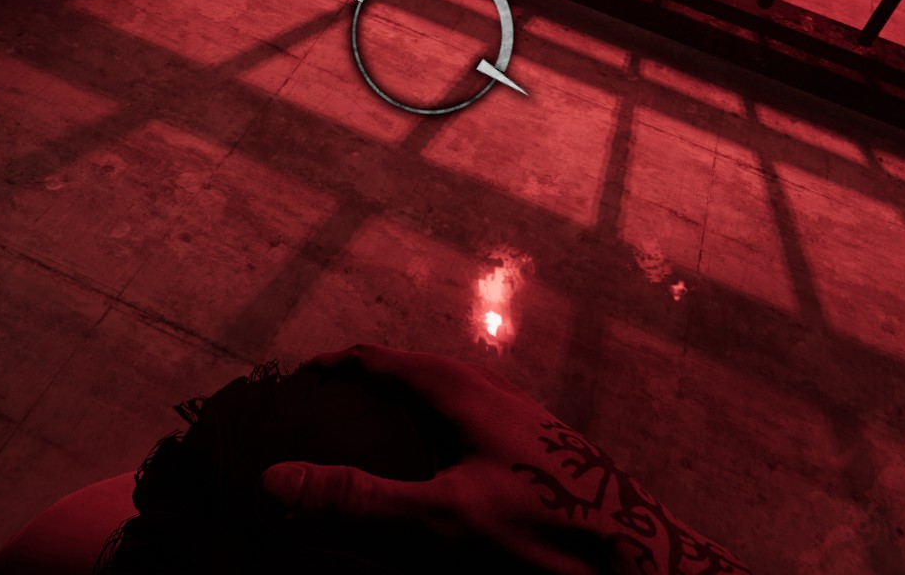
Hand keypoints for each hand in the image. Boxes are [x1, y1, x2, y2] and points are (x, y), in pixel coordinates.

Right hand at [260, 345, 751, 574]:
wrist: (629, 546)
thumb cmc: (540, 523)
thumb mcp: (441, 514)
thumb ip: (359, 496)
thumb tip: (274, 478)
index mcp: (457, 386)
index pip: (373, 358)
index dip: (325, 369)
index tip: (284, 390)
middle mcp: (482, 387)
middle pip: (401, 375)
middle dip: (353, 392)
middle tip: (308, 425)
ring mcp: (507, 413)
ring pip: (431, 401)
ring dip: (388, 416)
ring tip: (352, 451)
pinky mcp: (522, 443)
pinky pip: (455, 425)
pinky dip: (419, 438)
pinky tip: (416, 479)